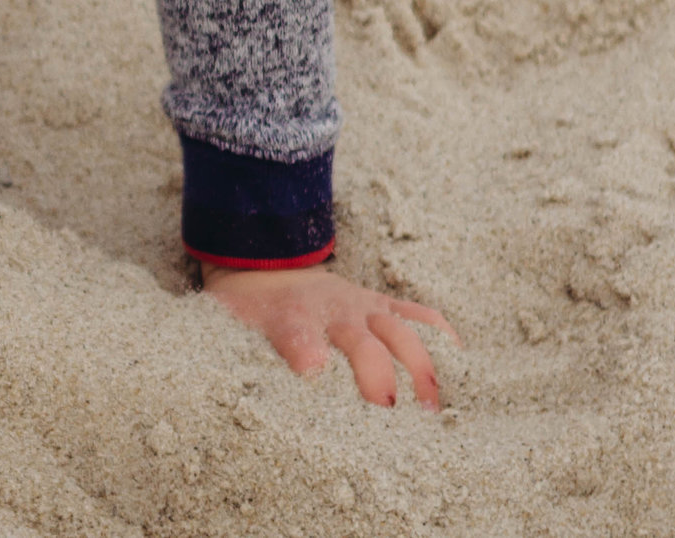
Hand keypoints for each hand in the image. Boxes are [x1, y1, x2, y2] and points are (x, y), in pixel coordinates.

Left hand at [202, 263, 458, 408]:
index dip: (306, 354)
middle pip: (361, 343)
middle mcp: (330, 310)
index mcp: (287, 318)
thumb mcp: (225, 325)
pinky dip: (441, 334)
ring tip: (433, 409)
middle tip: (389, 413)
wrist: (262, 260)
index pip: (297, 338)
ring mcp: (362, 306)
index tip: (315, 374)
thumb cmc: (248, 309)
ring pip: (401, 331)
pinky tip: (460, 361)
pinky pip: (418, 315)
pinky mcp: (382, 304)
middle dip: (378, 376)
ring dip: (420, 368)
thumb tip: (214, 387)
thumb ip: (227, 350)